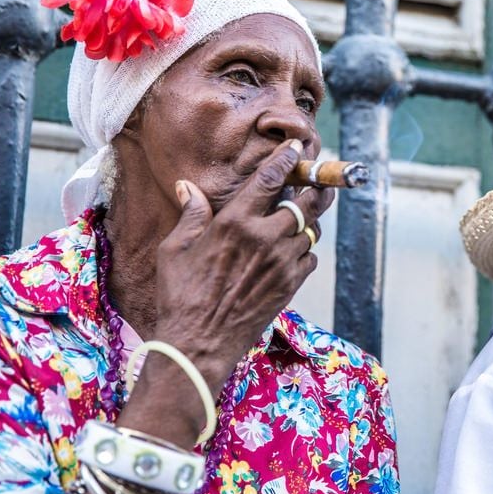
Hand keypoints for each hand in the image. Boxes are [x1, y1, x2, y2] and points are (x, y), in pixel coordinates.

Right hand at [116, 139, 333, 445]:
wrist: (198, 344)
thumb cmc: (180, 296)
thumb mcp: (174, 250)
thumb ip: (191, 215)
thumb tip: (188, 187)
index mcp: (235, 222)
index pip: (270, 179)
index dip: (287, 160)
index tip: (297, 149)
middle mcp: (265, 237)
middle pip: (305, 201)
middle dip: (314, 186)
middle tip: (318, 179)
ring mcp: (282, 262)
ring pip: (311, 229)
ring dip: (308, 220)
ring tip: (303, 213)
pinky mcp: (291, 284)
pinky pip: (310, 257)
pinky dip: (305, 250)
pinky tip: (292, 250)